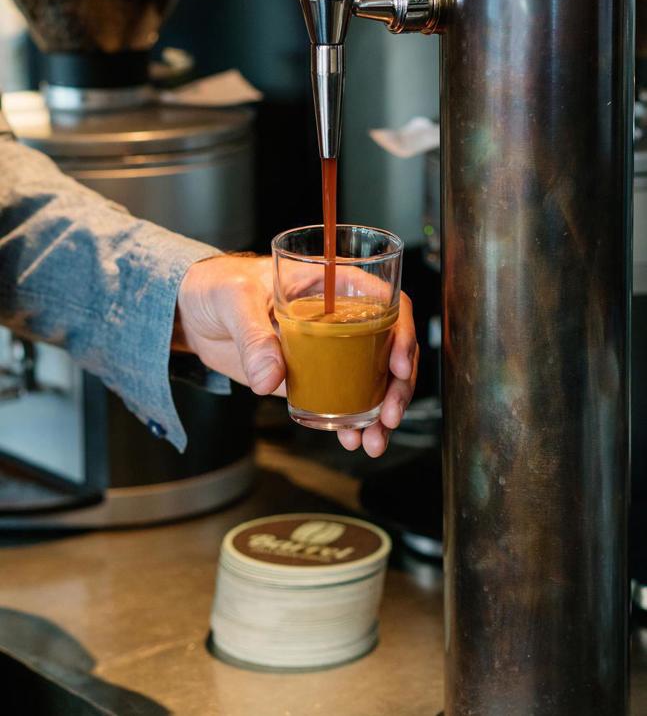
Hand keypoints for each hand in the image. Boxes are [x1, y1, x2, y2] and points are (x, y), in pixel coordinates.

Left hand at [175, 254, 418, 456]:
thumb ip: (253, 335)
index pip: (384, 301)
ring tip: (373, 439)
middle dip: (396, 384)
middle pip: (387, 346)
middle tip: (389, 414)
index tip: (396, 364)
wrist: (190, 312)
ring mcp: (327, 349)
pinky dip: (352, 420)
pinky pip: (340, 398)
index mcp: (331, 284)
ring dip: (380, 411)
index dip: (399, 331)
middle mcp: (338, 316)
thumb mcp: (234, 299)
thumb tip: (271, 377)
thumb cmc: (215, 284)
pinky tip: (353, 438)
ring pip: (371, 378)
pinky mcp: (309, 376)